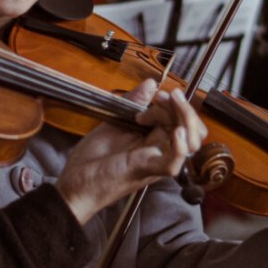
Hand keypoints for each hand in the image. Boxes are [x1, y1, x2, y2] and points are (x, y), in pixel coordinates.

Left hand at [55, 79, 206, 223]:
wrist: (75, 183)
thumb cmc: (93, 159)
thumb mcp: (114, 122)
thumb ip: (133, 102)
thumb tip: (151, 83)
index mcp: (155, 141)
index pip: (184, 122)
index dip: (176, 104)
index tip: (157, 94)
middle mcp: (161, 151)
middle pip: (192, 130)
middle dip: (182, 108)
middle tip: (160, 98)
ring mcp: (156, 161)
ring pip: (191, 143)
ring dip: (184, 119)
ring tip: (162, 106)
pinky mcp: (147, 170)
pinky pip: (175, 162)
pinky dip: (180, 146)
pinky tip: (175, 132)